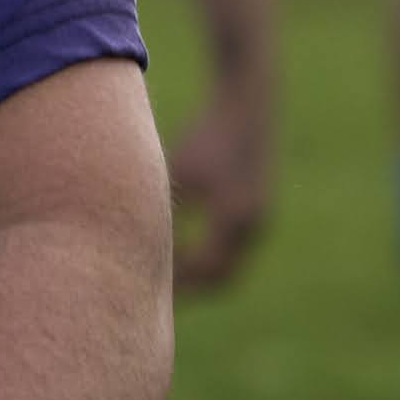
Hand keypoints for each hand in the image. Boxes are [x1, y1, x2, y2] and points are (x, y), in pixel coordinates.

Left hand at [165, 94, 272, 294]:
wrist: (247, 106)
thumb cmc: (206, 135)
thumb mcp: (180, 171)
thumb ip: (167, 209)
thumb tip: (140, 245)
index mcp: (233, 217)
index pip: (203, 268)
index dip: (177, 281)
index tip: (147, 283)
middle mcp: (252, 225)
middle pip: (221, 277)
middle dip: (191, 288)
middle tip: (156, 293)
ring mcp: (259, 221)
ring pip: (229, 265)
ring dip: (201, 274)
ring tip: (167, 276)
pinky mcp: (258, 212)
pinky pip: (233, 249)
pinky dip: (210, 256)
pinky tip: (183, 249)